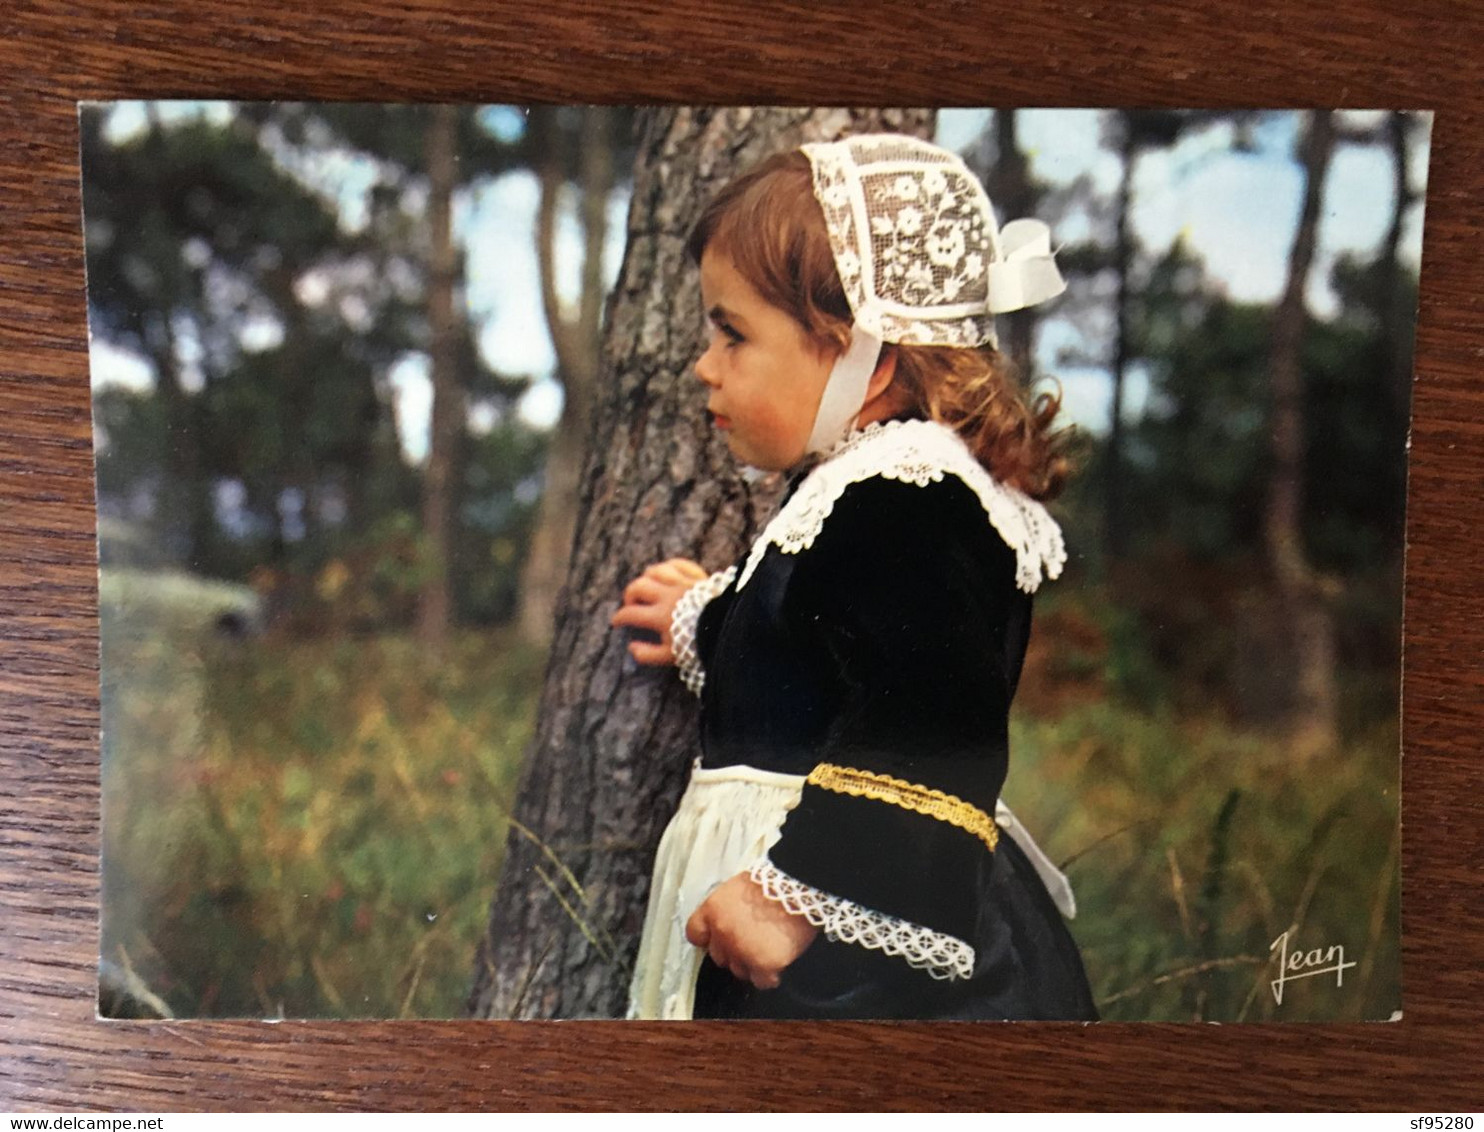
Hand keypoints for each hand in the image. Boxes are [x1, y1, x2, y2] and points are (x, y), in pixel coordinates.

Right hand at [610, 558, 709, 665]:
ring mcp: (683, 584)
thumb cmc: (699, 645)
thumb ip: (647, 654)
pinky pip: (680, 564)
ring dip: (647, 577)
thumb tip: (631, 647)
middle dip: (629, 594)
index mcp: (660, 616)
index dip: (619, 618)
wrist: (730, 630)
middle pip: (639, 586)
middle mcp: (668, 597)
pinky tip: (666, 572)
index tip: (616, 622)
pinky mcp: (697, 578)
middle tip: (630, 604)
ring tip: (647, 587)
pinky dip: (670, 566)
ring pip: (656, 570)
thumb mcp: (671, 657)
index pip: (631, 613)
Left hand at [685, 872, 819, 988]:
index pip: (695, 934)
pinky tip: (779, 960)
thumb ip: (724, 911)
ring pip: (740, 971)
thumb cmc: (773, 884)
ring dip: (752, 964)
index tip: (719, 939)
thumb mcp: (737, 889)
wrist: (800, 886)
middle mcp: (722, 933)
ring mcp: (742, 950)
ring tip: (770, 946)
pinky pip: (763, 981)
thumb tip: (724, 928)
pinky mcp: (764, 964)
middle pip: (719, 957)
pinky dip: (771, 975)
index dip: (708, 938)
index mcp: (713, 910)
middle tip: (754, 939)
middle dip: (734, 951)